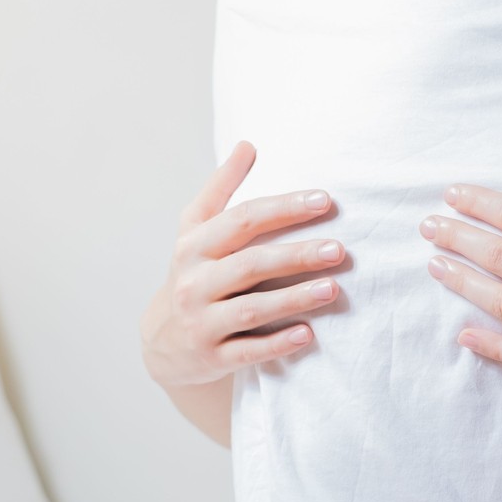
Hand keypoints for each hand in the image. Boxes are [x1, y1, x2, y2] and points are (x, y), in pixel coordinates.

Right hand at [141, 141, 346, 387]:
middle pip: (250, 263)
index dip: (284, 209)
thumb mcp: (194, 230)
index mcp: (194, 246)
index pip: (242, 220)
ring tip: (332, 289)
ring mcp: (201, 322)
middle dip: (295, 255)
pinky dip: (276, 344)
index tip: (325, 201)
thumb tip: (248, 144)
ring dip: (292, 299)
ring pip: (250, 309)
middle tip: (339, 250)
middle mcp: (193, 282)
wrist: (163, 342)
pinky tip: (307, 335)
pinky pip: (247, 352)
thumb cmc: (191, 275)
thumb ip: (221, 188)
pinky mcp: (212, 357)